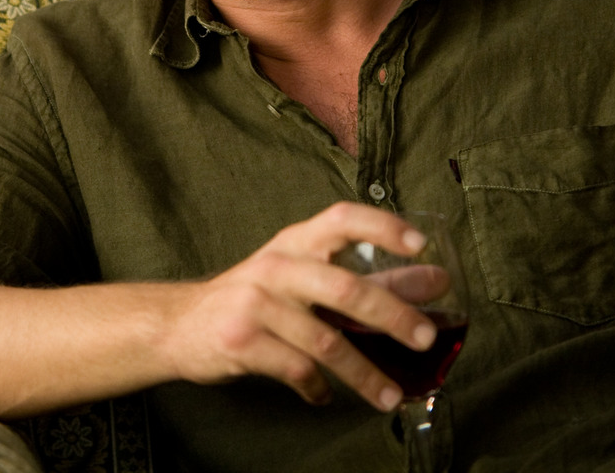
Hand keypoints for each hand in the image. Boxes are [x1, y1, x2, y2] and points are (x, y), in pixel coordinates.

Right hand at [160, 202, 442, 410]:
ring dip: (364, 373)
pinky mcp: (241, 341)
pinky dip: (318, 388)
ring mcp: (256, 304)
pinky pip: (296, 369)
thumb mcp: (305, 276)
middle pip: (344, 288)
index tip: (420, 242)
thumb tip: (435, 282)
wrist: (179, 324)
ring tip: (390, 395)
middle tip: (425, 338)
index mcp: (296, 242)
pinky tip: (325, 395)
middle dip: (391, 315)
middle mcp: (277, 266)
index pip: (342, 219)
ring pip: (326, 341)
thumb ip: (370, 278)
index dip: (382, 226)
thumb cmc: (256, 297)